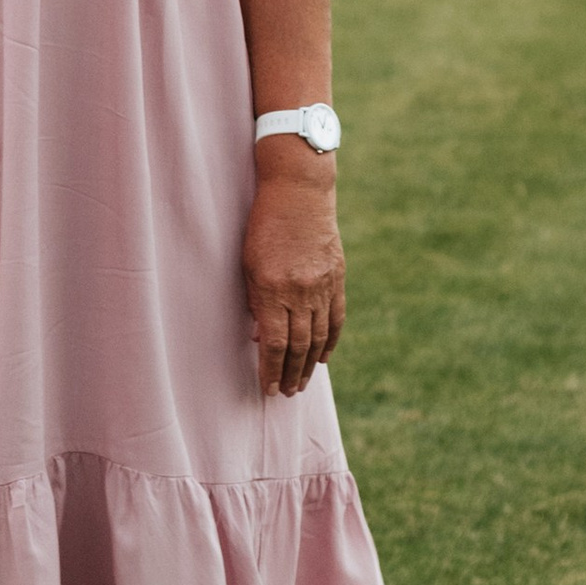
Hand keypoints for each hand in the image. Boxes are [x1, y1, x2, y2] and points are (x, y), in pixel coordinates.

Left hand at [244, 167, 344, 396]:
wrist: (299, 191)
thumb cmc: (263, 225)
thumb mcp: (248, 263)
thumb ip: (254, 300)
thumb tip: (259, 336)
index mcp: (272, 289)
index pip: (274, 343)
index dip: (271, 370)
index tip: (268, 388)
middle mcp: (300, 291)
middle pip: (299, 346)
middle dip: (291, 373)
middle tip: (287, 393)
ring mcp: (322, 285)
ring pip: (319, 336)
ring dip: (310, 364)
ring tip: (302, 383)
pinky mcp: (337, 277)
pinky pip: (336, 317)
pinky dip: (331, 340)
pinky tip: (323, 357)